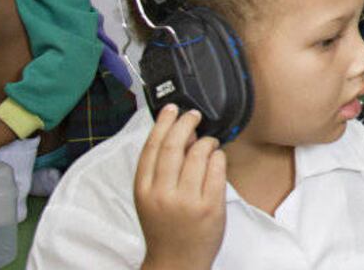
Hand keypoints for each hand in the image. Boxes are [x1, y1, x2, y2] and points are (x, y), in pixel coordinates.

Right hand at [135, 105, 226, 269]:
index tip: (171, 108)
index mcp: (143, 190)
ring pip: (198, 154)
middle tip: (194, 114)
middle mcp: (162, 194)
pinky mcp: (210, 206)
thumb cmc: (165, 227)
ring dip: (206, 141)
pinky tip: (217, 157)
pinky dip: (219, 157)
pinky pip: (218, 168)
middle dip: (186, 123)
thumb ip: (160, 170)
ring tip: (208, 142)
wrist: (176, 261)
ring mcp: (187, 200)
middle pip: (174, 146)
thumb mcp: (150, 199)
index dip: (162, 124)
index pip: (151, 148)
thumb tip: (180, 135)